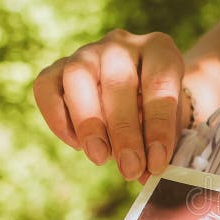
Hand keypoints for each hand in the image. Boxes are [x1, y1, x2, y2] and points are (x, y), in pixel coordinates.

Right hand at [33, 29, 184, 180]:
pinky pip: (47, 86)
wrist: (142, 89)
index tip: (157, 162)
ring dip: (88, 123)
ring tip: (100, 158)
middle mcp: (122, 44)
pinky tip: (76, 144)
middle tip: (130, 169)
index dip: (158, 126)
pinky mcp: (59, 66)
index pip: (159, 84)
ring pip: (78, 78)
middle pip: (118, 82)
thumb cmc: (161, 108)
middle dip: (124, 133)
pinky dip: (57, 117)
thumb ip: (162, 144)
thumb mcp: (173, 121)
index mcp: (159, 50)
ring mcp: (88, 51)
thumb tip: (147, 176)